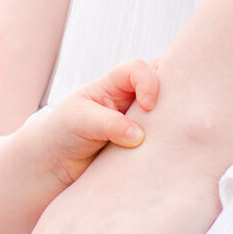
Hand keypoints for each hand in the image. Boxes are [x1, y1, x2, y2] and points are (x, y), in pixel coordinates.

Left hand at [38, 57, 159, 187]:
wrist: (59, 164)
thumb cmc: (63, 132)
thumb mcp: (79, 121)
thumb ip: (109, 124)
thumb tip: (139, 136)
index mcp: (113, 84)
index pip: (138, 69)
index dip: (148, 83)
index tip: (146, 106)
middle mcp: (131, 99)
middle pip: (163, 83)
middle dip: (172, 96)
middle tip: (171, 118)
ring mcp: (141, 121)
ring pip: (168, 111)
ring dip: (173, 121)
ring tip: (172, 136)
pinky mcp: (146, 144)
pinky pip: (165, 138)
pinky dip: (170, 142)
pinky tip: (169, 151)